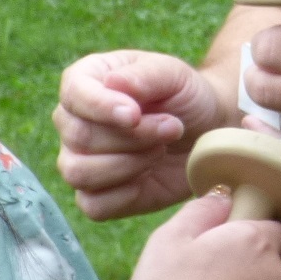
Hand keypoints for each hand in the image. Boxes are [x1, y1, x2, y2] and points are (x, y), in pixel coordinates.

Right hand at [55, 49, 222, 218]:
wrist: (208, 133)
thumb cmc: (186, 97)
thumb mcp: (174, 75)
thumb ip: (144, 76)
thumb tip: (112, 82)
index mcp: (85, 80)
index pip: (73, 94)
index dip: (101, 107)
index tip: (136, 115)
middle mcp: (73, 121)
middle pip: (80, 137)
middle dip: (133, 137)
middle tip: (171, 128)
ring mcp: (79, 159)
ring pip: (79, 172)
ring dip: (129, 164)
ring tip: (161, 149)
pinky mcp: (95, 195)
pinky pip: (93, 204)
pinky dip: (125, 195)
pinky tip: (148, 176)